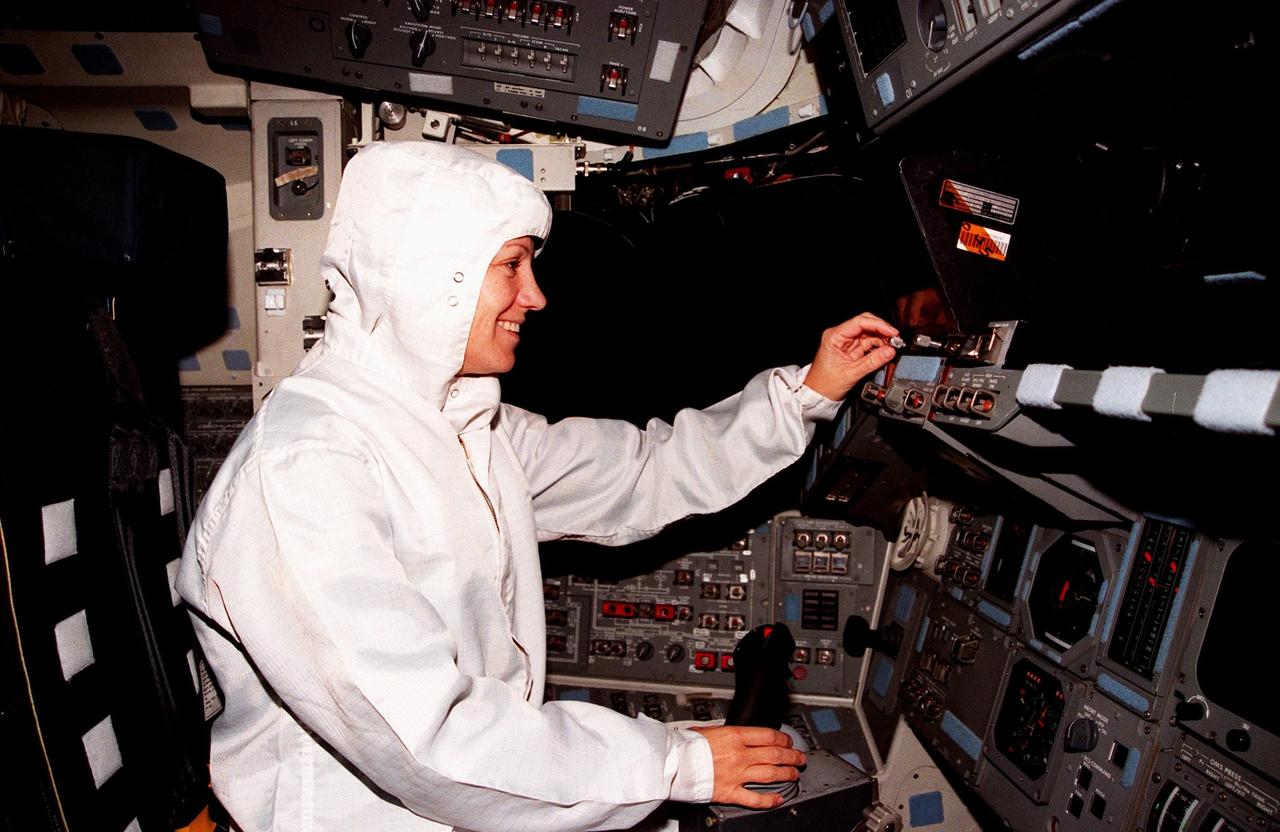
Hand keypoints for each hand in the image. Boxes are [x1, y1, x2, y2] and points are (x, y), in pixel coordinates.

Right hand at [689, 726, 805, 808]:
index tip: (788, 740)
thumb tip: (735, 735)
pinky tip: (778, 799)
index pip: (768, 735)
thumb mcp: (708, 729)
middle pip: (775, 754)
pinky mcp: (730, 792)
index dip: (783, 738)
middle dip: (791, 756)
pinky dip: (769, 800)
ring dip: (786, 774)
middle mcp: (739, 755)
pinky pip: (755, 798)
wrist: (672, 763)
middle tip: (799, 757)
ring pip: (771, 774)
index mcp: (734, 736)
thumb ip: (726, 734)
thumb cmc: (685, 746)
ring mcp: (737, 775)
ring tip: (794, 774)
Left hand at [802, 312, 899, 400]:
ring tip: (892, 347)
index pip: (860, 322)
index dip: (879, 325)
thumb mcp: (852, 373)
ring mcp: (846, 342)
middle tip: (895, 339)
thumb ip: (873, 361)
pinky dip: (878, 346)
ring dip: (882, 338)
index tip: (892, 332)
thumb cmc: (825, 384)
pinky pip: (868, 343)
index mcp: (834, 336)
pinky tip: (884, 351)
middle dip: (882, 330)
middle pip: (866, 324)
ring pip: (869, 333)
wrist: (818, 395)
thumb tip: (890, 351)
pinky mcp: (852, 350)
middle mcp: (840, 336)